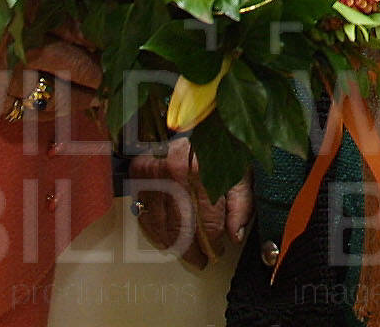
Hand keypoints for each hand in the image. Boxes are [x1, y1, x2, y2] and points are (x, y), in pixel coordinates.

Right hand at [0, 0, 101, 120]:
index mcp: (22, 8)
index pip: (77, 25)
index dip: (100, 34)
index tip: (115, 37)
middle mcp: (19, 44)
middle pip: (76, 64)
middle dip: (99, 72)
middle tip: (113, 74)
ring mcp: (3, 76)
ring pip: (55, 96)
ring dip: (80, 99)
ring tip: (96, 99)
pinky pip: (24, 113)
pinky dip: (43, 113)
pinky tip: (54, 111)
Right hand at [126, 136, 253, 269]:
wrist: (198, 119)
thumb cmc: (220, 144)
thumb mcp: (240, 170)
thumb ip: (240, 204)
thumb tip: (235, 235)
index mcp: (201, 171)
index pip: (205, 222)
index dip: (212, 243)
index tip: (216, 251)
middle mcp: (173, 173)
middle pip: (181, 227)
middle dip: (192, 249)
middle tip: (200, 259)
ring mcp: (152, 173)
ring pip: (161, 224)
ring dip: (173, 244)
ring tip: (186, 253)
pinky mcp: (139, 174)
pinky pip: (145, 213)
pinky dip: (155, 230)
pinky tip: (166, 239)